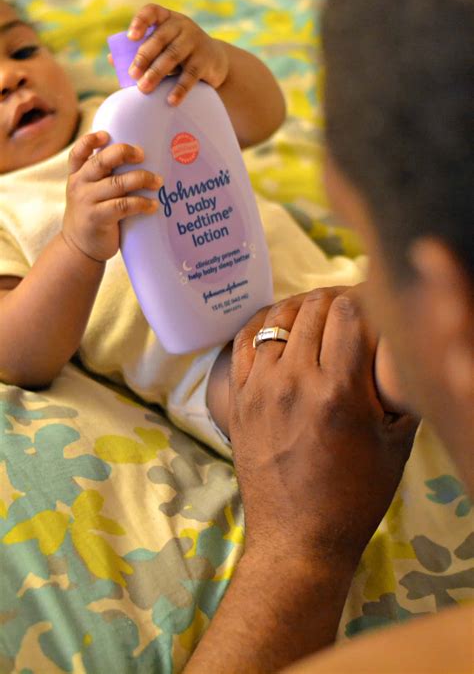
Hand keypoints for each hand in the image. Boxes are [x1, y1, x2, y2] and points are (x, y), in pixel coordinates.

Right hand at [63, 132, 161, 261]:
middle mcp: (79, 185)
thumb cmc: (93, 217)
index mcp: (77, 175)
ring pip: (117, 183)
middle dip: (124, 153)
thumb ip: (103, 179)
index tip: (107, 135)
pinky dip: (141, 203)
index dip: (90, 141)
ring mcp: (87, 201)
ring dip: (141, 179)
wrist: (79, 250)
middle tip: (143, 155)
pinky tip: (153, 205)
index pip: (79, 152)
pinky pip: (123, 206)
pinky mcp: (97, 218)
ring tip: (158, 182)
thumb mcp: (89, 194)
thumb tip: (139, 163)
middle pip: (101, 161)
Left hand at [118, 3, 228, 102]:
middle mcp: (182, 26)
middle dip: (144, 57)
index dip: (140, 21)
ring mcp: (195, 42)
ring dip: (156, 73)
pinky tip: (171, 101)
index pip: (152, 11)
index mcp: (167, 19)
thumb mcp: (163, 47)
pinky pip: (190, 75)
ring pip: (172, 56)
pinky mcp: (205, 60)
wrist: (215, 61)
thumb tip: (111, 59)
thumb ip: (140, 51)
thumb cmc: (180, 54)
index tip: (130, 37)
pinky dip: (179, 89)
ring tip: (144, 88)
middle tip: (132, 74)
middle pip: (160, 38)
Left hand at [229, 286, 418, 566]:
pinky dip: (261, 325)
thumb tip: (396, 349)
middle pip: (313, 308)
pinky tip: (276, 325)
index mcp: (338, 391)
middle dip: (335, 300)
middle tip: (347, 309)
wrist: (298, 537)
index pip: (348, 313)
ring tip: (315, 314)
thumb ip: (397, 389)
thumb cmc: (354, 495)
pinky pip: (243, 342)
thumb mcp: (394, 443)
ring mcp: (259, 389)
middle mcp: (294, 381)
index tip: (371, 307)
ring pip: (276, 318)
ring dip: (300, 308)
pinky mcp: (238, 399)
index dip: (363, 300)